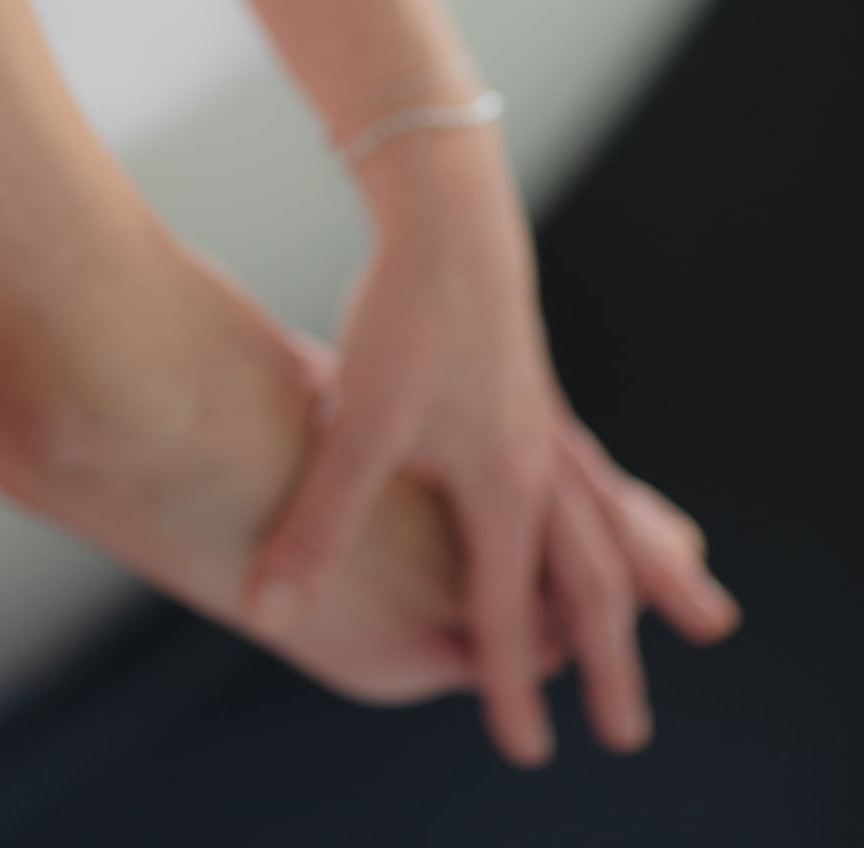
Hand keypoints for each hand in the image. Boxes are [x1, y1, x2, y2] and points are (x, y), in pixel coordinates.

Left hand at [244, 122, 740, 763]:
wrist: (445, 215)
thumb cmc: (402, 316)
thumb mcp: (353, 425)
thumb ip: (318, 523)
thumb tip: (267, 609)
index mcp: (505, 485)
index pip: (512, 609)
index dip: (510, 681)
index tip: (526, 748)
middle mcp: (539, 462)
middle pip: (589, 582)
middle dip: (607, 659)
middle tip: (630, 731)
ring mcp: (543, 421)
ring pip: (607, 524)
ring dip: (645, 580)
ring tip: (695, 610)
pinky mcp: (532, 385)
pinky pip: (596, 472)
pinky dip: (624, 509)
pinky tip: (626, 509)